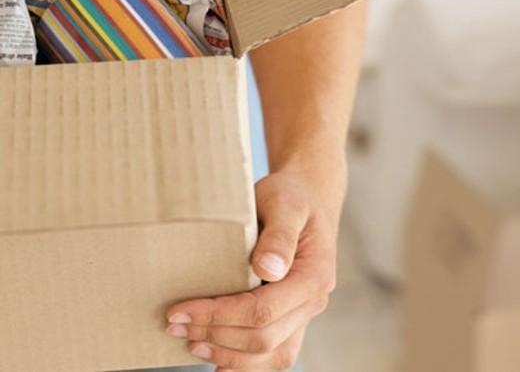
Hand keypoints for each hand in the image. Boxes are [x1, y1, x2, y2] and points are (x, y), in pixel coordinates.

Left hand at [165, 154, 345, 370]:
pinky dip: (246, 363)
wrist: (309, 197)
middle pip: (264, 339)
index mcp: (314, 276)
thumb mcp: (286, 204)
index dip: (219, 316)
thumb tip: (267, 269)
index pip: (263, 311)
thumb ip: (279, 234)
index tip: (179, 310)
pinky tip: (218, 358)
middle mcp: (313, 301)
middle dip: (215, 335)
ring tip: (192, 342)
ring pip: (272, 357)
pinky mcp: (293, 318)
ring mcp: (304, 313)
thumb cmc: (293, 197)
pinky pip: (275, 354)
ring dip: (229, 355)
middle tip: (173, 324)